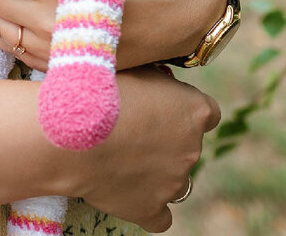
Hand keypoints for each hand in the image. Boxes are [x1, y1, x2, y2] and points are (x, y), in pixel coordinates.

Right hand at [59, 65, 220, 231]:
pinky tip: (130, 193)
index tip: (165, 107)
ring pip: (175, 180)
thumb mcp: (138, 68)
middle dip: (167, 141)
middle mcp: (192, 149)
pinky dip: (149, 207)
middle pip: (189, 147)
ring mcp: (173, 182)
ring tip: (125, 160)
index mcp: (194, 111)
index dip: (185, 110)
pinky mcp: (151, 209)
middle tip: (134, 131)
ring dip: (158, 172)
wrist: (77, 131)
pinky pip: (160, 217)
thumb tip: (157, 82)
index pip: (209, 113)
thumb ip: (157, 80)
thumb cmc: (105, 90)